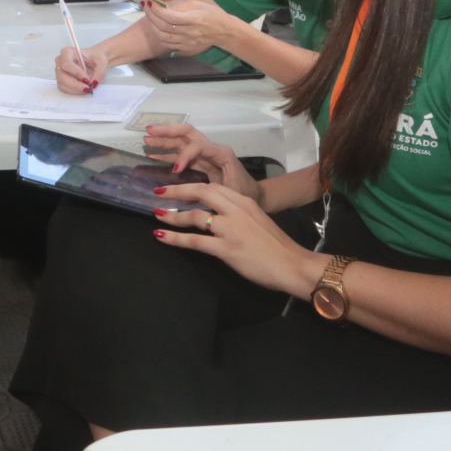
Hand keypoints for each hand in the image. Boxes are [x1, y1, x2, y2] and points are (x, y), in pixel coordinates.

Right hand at [54, 43, 108, 94]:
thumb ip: (100, 72)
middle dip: (75, 85)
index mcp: (67, 52)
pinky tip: (83, 89)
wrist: (95, 61)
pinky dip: (74, 92)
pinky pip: (64, 89)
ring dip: (75, 90)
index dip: (76, 73)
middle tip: (88, 88)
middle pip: (61, 76)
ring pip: (62, 84)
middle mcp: (60, 61)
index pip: (67, 64)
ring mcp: (59, 71)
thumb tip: (93, 84)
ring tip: (87, 89)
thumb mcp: (102, 61)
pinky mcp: (61, 80)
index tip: (87, 80)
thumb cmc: (96, 57)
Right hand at [139, 123, 259, 197]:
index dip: (184, 156)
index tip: (175, 171)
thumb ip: (211, 190)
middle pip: (187, 133)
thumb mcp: (231, 191)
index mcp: (221, 153)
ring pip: (181, 142)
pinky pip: (181, 154)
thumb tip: (188, 194)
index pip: (197, 146)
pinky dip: (167, 154)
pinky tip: (152, 153)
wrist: (255, 195)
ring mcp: (205, 154)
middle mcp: (212, 149)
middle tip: (149, 131)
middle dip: (168, 132)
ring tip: (146, 139)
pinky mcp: (200, 162)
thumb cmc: (245, 193)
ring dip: (164, 140)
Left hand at [142, 0, 243, 54]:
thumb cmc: (212, 14)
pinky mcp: (186, 49)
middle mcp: (190, 33)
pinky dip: (159, 36)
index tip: (148, 2)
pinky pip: (167, 44)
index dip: (157, 10)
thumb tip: (163, 6)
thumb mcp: (199, 4)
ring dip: (152, 26)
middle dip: (151, 16)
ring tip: (149, 17)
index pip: (170, 17)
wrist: (225, 32)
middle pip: (164, 27)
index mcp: (194, 19)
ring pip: (163, 37)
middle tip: (145, 7)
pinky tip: (157, 27)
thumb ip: (181, 6)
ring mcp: (187, 43)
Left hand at [152, 183, 319, 295]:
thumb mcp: (258, 220)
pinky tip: (161, 237)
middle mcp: (236, 210)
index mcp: (244, 202)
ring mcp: (230, 229)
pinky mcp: (226, 248)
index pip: (214, 187)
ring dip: (173, 216)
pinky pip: (195, 241)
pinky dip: (175, 238)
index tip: (178, 189)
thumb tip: (218, 218)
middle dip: (177, 191)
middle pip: (201, 191)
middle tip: (159, 193)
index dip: (193, 186)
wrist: (293, 264)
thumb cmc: (278, 247)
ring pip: (194, 216)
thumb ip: (239, 215)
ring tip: (157, 216)